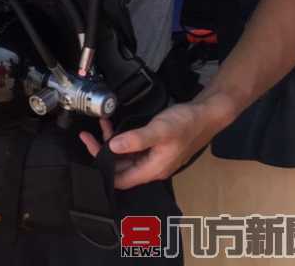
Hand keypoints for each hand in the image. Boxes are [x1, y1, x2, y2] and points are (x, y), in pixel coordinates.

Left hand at [79, 98, 226, 189]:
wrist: (206, 115)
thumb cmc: (186, 123)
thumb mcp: (159, 130)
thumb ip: (136, 139)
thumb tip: (113, 146)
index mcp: (153, 169)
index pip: (120, 179)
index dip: (103, 166)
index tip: (90, 147)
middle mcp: (152, 167)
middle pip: (121, 168)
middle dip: (102, 152)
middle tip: (87, 136)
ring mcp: (154, 158)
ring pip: (125, 156)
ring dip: (111, 142)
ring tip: (100, 125)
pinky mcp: (155, 147)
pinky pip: (133, 147)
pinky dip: (122, 137)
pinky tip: (114, 125)